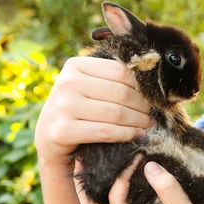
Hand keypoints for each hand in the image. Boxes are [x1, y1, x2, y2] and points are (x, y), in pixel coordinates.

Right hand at [34, 56, 154, 165]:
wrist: (49, 138)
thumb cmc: (77, 109)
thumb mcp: (87, 86)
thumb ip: (110, 78)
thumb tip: (151, 79)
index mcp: (75, 65)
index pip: (121, 71)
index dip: (142, 86)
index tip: (153, 97)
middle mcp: (67, 83)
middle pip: (121, 93)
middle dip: (143, 106)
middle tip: (154, 114)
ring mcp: (63, 107)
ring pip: (116, 113)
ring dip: (138, 122)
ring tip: (149, 125)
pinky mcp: (63, 131)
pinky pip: (106, 132)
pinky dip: (127, 134)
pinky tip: (138, 136)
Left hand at [73, 155, 203, 203]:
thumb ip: (167, 190)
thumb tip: (147, 165)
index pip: (114, 201)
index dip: (122, 176)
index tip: (139, 156)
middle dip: (85, 182)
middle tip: (82, 155)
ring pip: (102, 203)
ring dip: (97, 181)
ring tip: (93, 156)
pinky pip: (117, 199)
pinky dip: (113, 183)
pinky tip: (115, 163)